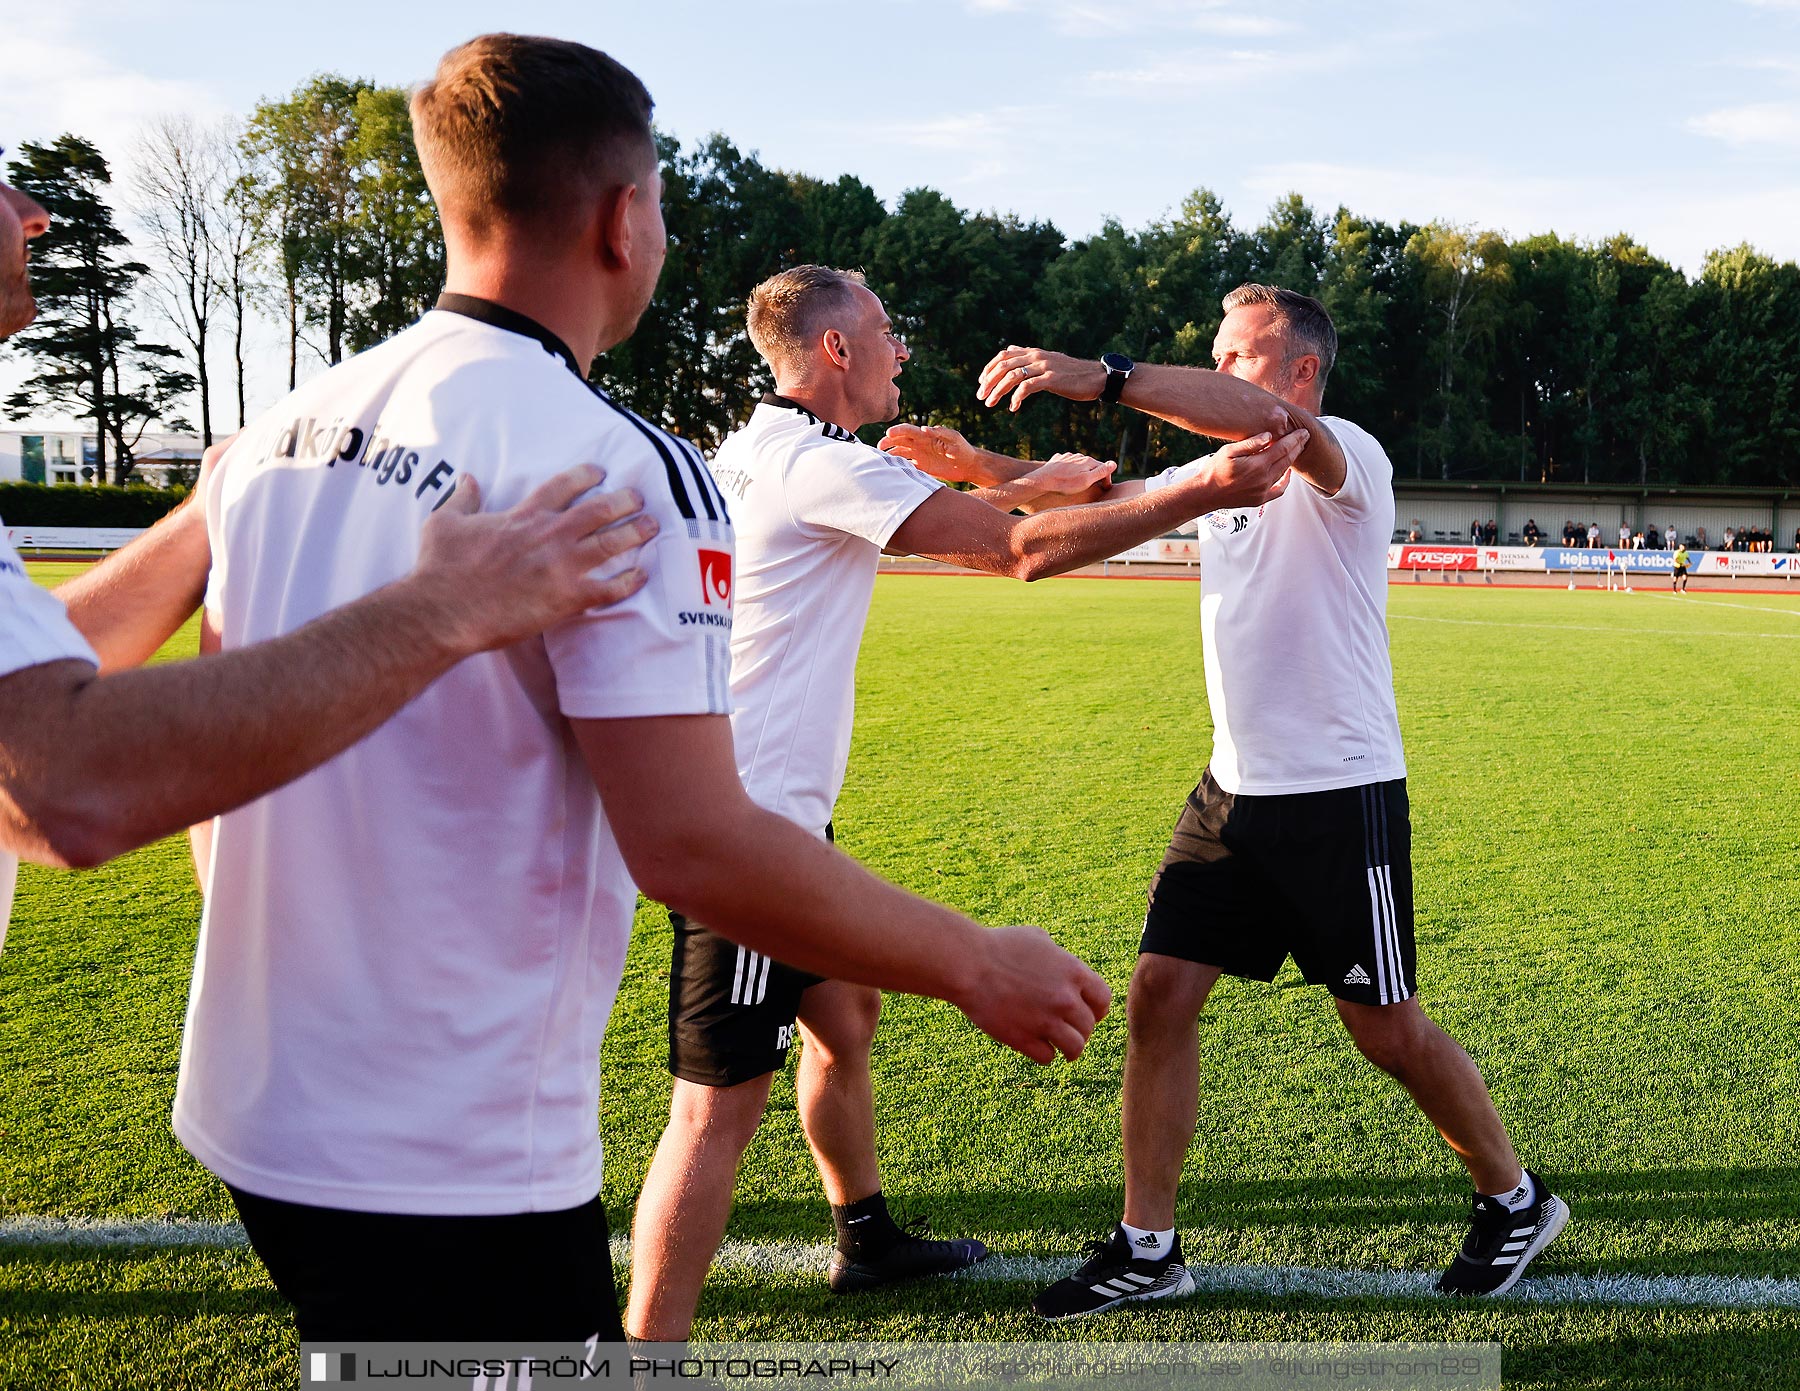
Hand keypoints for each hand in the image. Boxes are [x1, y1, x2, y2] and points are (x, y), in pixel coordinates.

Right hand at [413, 463, 659, 653]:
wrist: (444, 610)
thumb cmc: (440, 567)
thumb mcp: (445, 521)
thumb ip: (463, 498)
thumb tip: (469, 478)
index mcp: (523, 515)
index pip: (563, 486)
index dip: (586, 475)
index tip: (601, 472)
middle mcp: (549, 534)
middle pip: (599, 509)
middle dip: (624, 500)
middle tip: (639, 498)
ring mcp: (561, 565)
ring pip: (612, 542)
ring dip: (636, 532)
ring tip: (653, 526)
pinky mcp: (567, 598)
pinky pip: (609, 588)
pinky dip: (629, 581)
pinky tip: (642, 576)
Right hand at [877, 423, 980, 481]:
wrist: (969, 465)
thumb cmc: (963, 448)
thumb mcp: (954, 438)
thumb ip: (941, 432)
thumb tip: (923, 429)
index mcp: (926, 436)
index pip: (908, 431)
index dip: (898, 431)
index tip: (889, 433)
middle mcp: (920, 444)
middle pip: (900, 441)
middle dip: (888, 442)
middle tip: (880, 447)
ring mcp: (919, 456)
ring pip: (901, 454)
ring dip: (891, 456)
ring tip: (882, 460)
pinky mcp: (922, 467)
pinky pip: (907, 466)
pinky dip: (899, 468)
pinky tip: (892, 471)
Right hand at [956, 925, 1111, 1063]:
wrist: (967, 964)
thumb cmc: (999, 946)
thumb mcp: (1036, 938)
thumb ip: (1058, 953)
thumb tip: (1063, 961)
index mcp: (1074, 973)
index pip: (1103, 1000)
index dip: (1096, 1008)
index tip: (1087, 1012)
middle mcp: (1065, 999)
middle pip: (1088, 1026)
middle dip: (1079, 1029)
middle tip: (1065, 1028)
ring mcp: (1046, 1021)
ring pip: (1075, 1047)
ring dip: (1068, 1048)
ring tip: (1060, 1047)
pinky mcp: (1025, 1039)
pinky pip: (1047, 1057)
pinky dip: (1044, 1053)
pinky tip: (1035, 1045)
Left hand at [977, 346, 1105, 412]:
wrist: (1096, 378)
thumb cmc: (1072, 373)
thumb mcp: (1048, 360)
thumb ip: (1029, 356)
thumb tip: (1012, 350)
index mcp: (1034, 352)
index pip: (1003, 356)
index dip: (989, 368)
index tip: (982, 383)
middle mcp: (1036, 356)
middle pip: (1003, 366)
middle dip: (988, 381)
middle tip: (981, 397)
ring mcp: (1044, 366)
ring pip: (1012, 376)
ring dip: (997, 391)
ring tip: (990, 404)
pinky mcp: (1051, 379)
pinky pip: (1027, 387)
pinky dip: (1016, 398)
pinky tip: (1013, 407)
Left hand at [1029, 452, 1115, 496]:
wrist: (1042, 481)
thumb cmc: (1065, 484)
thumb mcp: (1086, 481)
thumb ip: (1101, 472)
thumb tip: (1114, 464)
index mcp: (1088, 461)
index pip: (1104, 468)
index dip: (1107, 479)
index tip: (1106, 489)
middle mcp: (1078, 456)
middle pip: (1092, 466)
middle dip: (1095, 475)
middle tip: (1095, 487)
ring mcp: (1067, 457)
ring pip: (1079, 464)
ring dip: (1082, 472)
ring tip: (1079, 483)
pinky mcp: (1057, 460)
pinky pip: (1068, 464)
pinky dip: (1070, 470)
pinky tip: (1067, 476)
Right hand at [1186, 429, 1308, 509]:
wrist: (1205, 494)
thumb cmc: (1213, 471)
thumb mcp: (1229, 451)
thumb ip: (1250, 443)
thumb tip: (1268, 436)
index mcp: (1257, 465)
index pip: (1283, 448)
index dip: (1294, 439)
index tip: (1302, 431)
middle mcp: (1263, 479)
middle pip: (1287, 459)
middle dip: (1298, 446)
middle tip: (1305, 436)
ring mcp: (1263, 490)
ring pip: (1284, 473)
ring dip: (1292, 460)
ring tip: (1297, 450)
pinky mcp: (1260, 499)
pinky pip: (1279, 490)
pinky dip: (1286, 482)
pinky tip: (1287, 474)